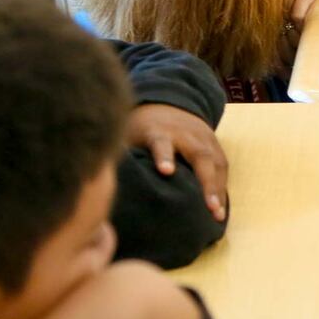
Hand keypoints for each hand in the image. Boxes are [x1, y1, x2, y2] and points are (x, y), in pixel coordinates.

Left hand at [126, 104, 228, 220]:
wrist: (169, 103)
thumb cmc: (142, 127)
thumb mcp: (128, 134)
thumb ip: (121, 155)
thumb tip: (96, 182)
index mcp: (159, 131)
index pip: (161, 142)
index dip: (164, 155)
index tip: (166, 171)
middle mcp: (186, 134)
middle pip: (199, 156)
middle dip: (206, 182)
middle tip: (209, 207)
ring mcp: (204, 139)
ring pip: (215, 163)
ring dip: (218, 190)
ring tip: (218, 215)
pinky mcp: (215, 145)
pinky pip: (222, 168)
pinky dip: (221, 189)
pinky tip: (220, 210)